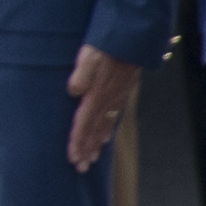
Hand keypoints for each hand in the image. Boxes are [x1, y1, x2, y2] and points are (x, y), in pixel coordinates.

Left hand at [64, 46, 140, 171]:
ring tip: (91, 158)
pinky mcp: (122, 91)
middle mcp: (108, 99)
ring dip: (97, 143)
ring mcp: (117, 96)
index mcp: (97, 93)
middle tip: (80, 168)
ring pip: (105, 125)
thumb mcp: (89, 56)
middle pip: (95, 130)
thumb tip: (73, 92)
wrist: (132, 36)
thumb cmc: (107, 44)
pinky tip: (105, 136)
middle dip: (87, 150)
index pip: (84, 123)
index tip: (73, 158)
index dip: (78, 142)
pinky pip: (114, 115)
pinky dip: (107, 129)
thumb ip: (81, 74)